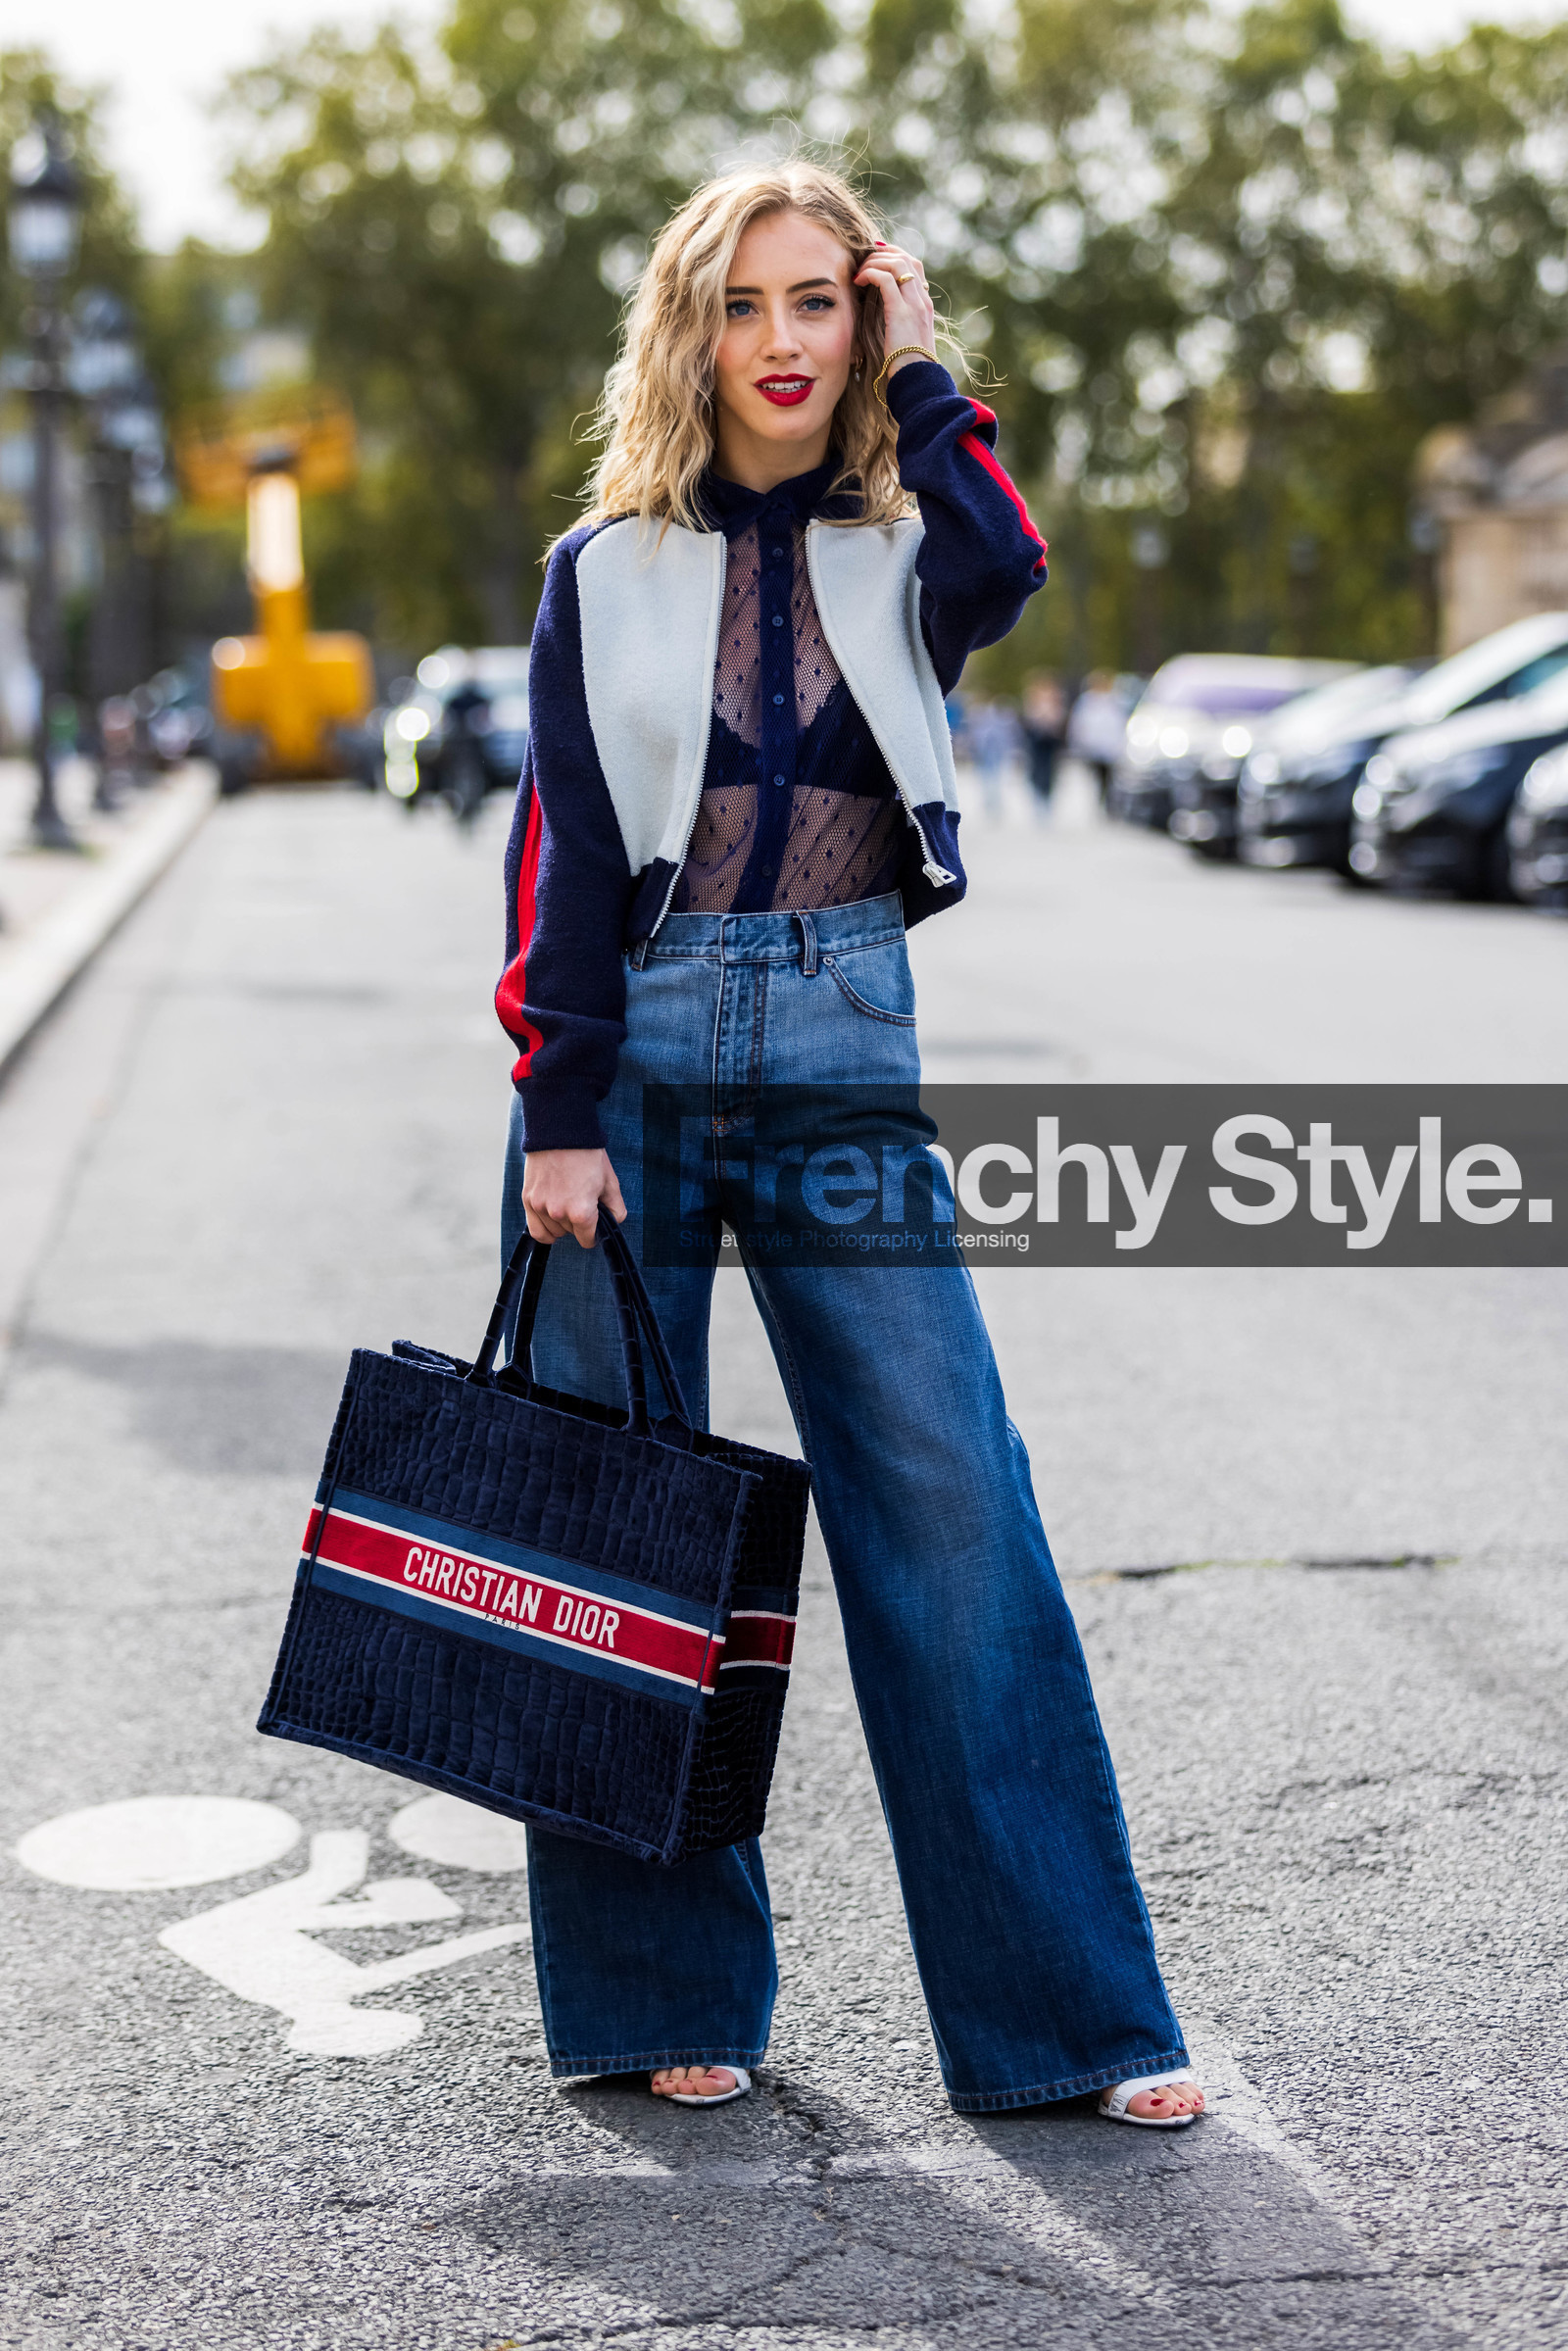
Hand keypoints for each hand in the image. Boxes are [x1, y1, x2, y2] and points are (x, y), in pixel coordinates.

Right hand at [522, 1148, 626, 1248]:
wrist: (561, 1132)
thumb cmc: (587, 1155)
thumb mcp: (610, 1182)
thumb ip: (616, 1208)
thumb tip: (614, 1222)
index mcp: (581, 1212)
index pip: (588, 1240)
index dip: (594, 1233)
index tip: (594, 1222)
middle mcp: (559, 1214)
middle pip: (571, 1234)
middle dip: (578, 1223)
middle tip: (581, 1201)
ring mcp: (541, 1207)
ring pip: (554, 1232)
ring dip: (561, 1223)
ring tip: (567, 1201)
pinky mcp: (528, 1200)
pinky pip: (535, 1230)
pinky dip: (545, 1229)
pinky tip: (552, 1220)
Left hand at [853, 241, 935, 383]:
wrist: (917, 381)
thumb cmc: (907, 367)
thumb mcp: (905, 339)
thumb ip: (898, 322)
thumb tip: (881, 317)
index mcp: (925, 305)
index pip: (914, 266)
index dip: (894, 256)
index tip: (875, 259)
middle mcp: (922, 300)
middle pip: (906, 258)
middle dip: (883, 253)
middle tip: (863, 261)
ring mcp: (914, 304)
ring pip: (896, 263)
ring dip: (874, 261)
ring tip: (858, 271)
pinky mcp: (900, 311)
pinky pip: (884, 278)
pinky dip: (869, 273)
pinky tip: (857, 281)